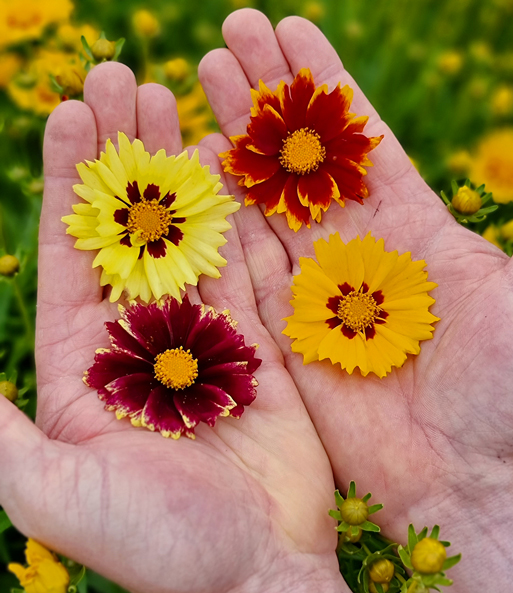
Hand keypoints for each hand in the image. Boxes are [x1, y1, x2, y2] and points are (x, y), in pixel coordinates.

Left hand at [0, 62, 344, 592]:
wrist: (254, 573)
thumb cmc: (160, 546)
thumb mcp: (57, 492)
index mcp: (85, 362)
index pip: (71, 250)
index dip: (68, 180)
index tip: (70, 110)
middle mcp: (141, 338)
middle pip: (126, 226)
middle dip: (120, 154)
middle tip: (121, 78)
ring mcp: (204, 333)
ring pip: (184, 233)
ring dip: (175, 168)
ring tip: (170, 97)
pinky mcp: (256, 340)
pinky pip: (242, 262)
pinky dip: (232, 213)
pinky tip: (226, 163)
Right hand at [200, 9, 512, 589]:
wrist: (466, 484)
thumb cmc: (499, 389)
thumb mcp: (491, 287)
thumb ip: (441, 232)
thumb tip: (404, 179)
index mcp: (409, 233)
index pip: (356, 145)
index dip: (323, 88)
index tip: (288, 32)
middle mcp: (353, 257)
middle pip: (299, 166)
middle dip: (265, 102)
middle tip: (223, 41)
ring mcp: (311, 295)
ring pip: (263, 207)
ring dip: (234, 146)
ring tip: (198, 84)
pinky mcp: (279, 336)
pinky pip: (244, 268)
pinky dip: (223, 219)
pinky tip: (198, 167)